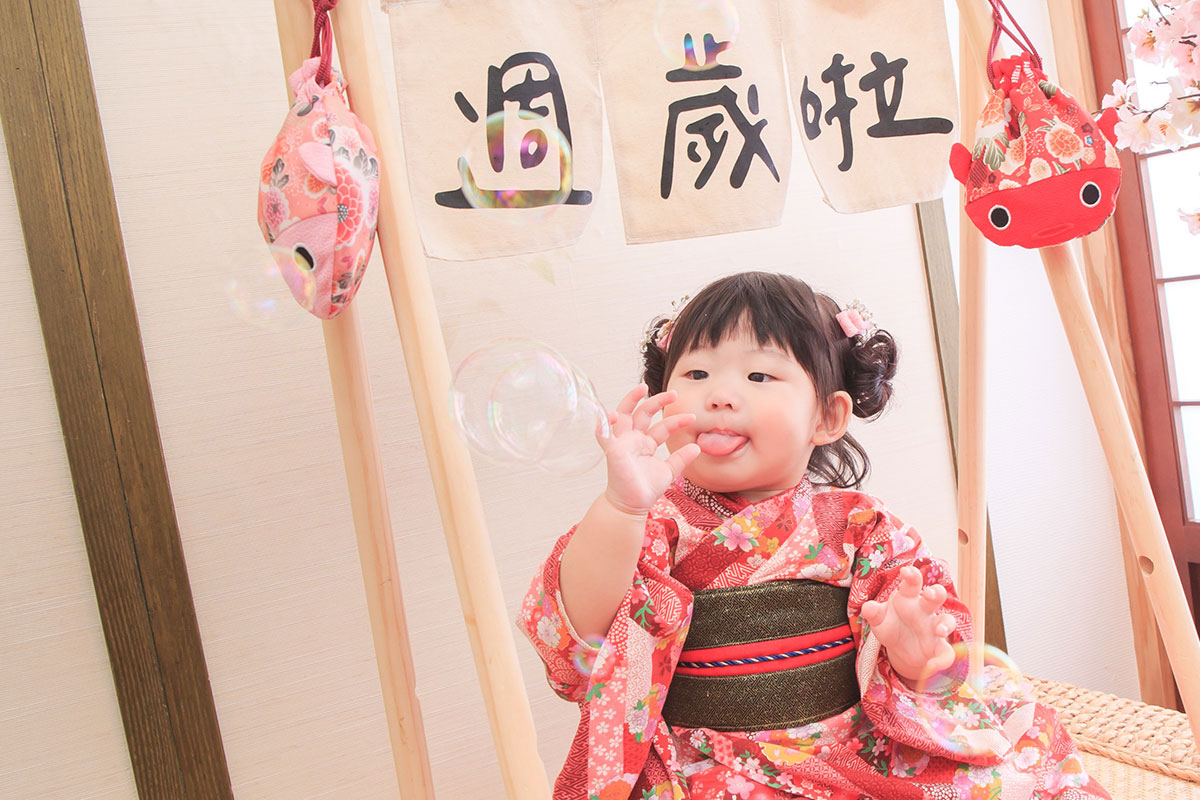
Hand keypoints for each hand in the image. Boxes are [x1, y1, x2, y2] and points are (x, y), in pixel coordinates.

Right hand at [599, 383, 699, 515]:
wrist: (632, 506)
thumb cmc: (645, 489)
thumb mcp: (668, 471)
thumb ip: (680, 459)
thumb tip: (696, 447)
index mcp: (646, 443)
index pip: (662, 426)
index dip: (677, 421)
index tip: (693, 418)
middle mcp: (634, 439)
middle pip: (643, 413)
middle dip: (657, 401)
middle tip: (674, 393)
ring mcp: (622, 443)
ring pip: (623, 414)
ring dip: (631, 400)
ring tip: (642, 388)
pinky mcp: (613, 451)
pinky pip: (603, 434)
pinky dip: (603, 424)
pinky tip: (609, 415)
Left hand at [860, 566, 956, 684]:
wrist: (901, 650)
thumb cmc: (890, 625)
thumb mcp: (879, 620)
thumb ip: (873, 613)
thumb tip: (868, 607)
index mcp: (908, 598)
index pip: (911, 583)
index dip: (911, 576)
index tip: (907, 571)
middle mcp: (925, 610)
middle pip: (936, 596)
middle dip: (936, 593)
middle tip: (930, 594)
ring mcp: (934, 627)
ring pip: (947, 620)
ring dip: (945, 624)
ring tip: (939, 630)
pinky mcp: (939, 647)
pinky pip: (947, 652)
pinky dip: (943, 660)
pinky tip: (934, 666)